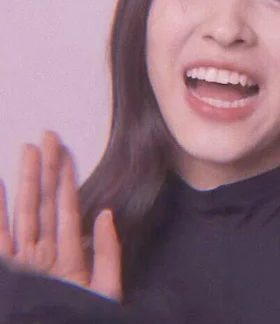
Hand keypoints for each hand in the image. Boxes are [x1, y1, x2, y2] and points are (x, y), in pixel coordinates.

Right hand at [0, 131, 121, 299]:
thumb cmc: (84, 319)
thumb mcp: (103, 290)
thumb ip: (106, 252)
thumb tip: (106, 214)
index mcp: (68, 254)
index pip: (67, 206)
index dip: (67, 178)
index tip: (66, 152)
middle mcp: (43, 251)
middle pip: (45, 201)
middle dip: (46, 169)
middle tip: (48, 137)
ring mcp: (22, 260)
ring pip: (23, 212)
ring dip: (23, 182)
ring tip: (27, 150)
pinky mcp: (8, 270)